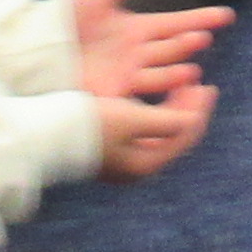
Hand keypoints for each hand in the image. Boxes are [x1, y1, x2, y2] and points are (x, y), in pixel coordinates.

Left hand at [69, 0, 230, 96]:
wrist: (37, 45)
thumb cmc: (66, 16)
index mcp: (136, 29)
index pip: (176, 23)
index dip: (201, 19)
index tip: (225, 16)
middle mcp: (137, 53)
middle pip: (172, 48)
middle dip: (189, 42)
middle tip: (204, 37)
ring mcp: (127, 74)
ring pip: (162, 72)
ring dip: (178, 70)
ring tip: (192, 68)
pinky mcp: (114, 93)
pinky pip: (143, 93)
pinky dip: (161, 89)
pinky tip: (172, 85)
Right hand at [93, 84, 213, 178]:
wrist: (44, 135)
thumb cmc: (87, 124)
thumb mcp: (131, 118)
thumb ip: (166, 121)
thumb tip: (195, 121)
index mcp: (146, 164)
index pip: (185, 137)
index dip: (199, 111)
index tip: (207, 86)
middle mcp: (138, 167)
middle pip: (175, 137)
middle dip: (189, 110)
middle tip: (198, 84)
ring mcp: (124, 160)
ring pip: (161, 133)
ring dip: (173, 110)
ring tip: (181, 87)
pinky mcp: (112, 150)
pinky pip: (144, 131)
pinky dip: (155, 113)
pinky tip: (154, 96)